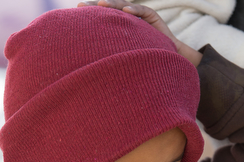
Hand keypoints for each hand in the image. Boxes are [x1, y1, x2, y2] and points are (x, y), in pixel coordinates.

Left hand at [77, 0, 201, 66]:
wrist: (170, 63)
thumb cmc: (145, 67)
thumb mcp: (124, 62)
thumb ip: (111, 60)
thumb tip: (89, 73)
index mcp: (120, 32)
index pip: (103, 21)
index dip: (90, 19)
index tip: (73, 19)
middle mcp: (129, 23)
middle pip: (110, 11)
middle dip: (95, 7)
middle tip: (80, 6)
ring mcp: (141, 19)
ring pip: (125, 8)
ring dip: (113, 5)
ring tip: (100, 4)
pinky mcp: (154, 19)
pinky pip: (144, 12)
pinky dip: (136, 10)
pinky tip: (126, 10)